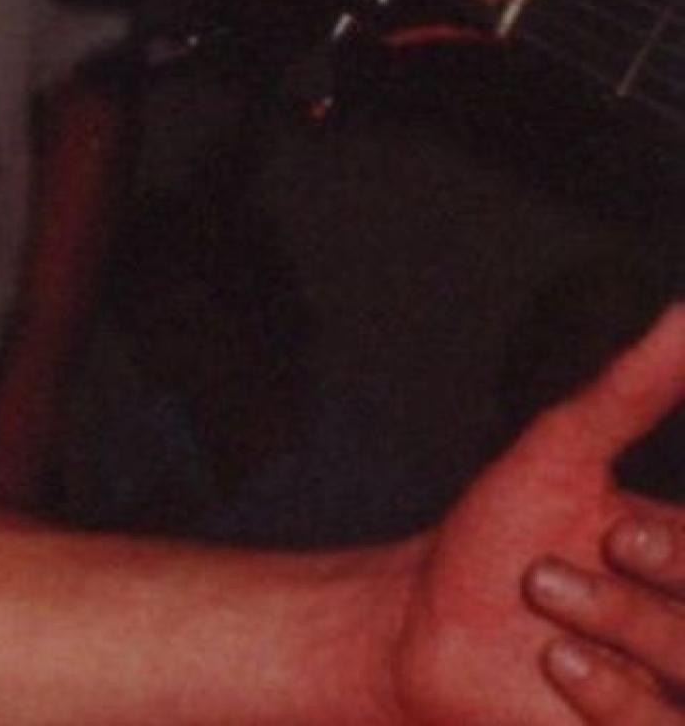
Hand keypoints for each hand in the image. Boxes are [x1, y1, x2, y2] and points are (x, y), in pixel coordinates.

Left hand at [388, 302, 684, 722]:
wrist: (426, 627)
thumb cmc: (496, 540)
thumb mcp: (564, 450)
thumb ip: (635, 390)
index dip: (676, 552)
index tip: (615, 532)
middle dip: (650, 586)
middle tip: (574, 562)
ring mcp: (679, 693)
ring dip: (621, 631)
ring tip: (548, 609)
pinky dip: (615, 697)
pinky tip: (560, 666)